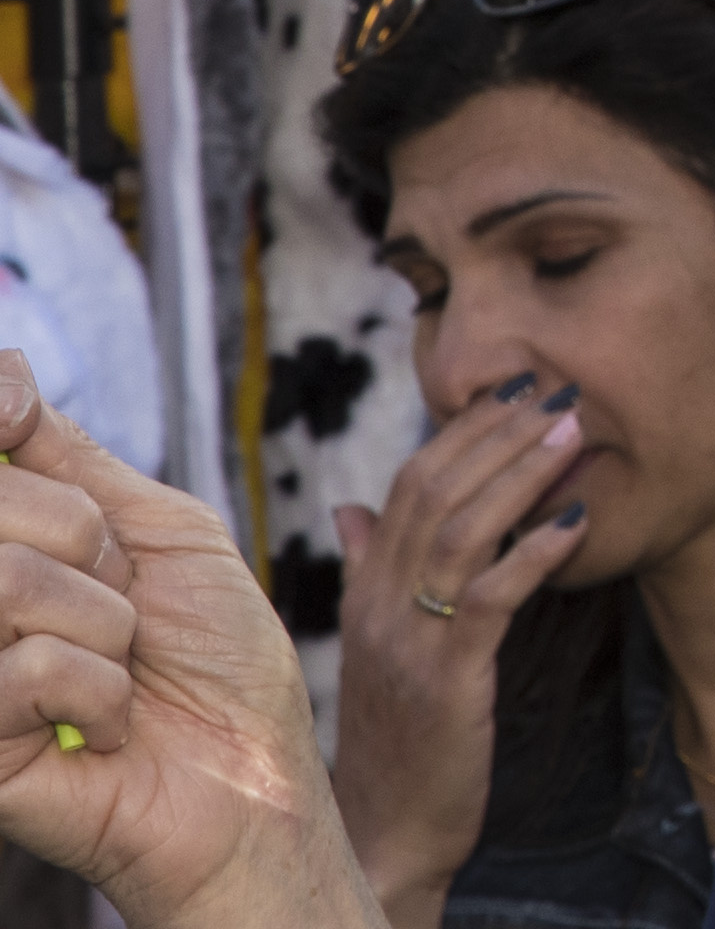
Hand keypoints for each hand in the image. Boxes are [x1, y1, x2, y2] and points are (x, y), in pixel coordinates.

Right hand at [0, 349, 384, 928]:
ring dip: (103, 622)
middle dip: (92, 544)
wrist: (249, 774)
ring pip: (8, 581)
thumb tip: (2, 381)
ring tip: (121, 666)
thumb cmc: (215, 655)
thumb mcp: (160, 530)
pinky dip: (99, 691)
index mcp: (8, 544)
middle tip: (124, 600)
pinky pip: (26, 669)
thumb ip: (71, 459)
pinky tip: (106, 726)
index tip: (12, 418)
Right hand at [327, 378, 589, 912]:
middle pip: (433, 493)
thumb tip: (350, 507)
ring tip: (574, 433)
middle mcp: (376, 605)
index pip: (406, 485)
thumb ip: (368, 570)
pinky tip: (576, 523)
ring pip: (460, 532)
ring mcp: (407, 640)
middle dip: (498, 433)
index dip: (461, 429)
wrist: (389, 827)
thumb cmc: (399, 730)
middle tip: (557, 389)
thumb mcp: (378, 645)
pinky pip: (489, 598)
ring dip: (521, 475)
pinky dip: (535, 553)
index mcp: (364, 590)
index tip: (517, 386)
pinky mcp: (446, 679)